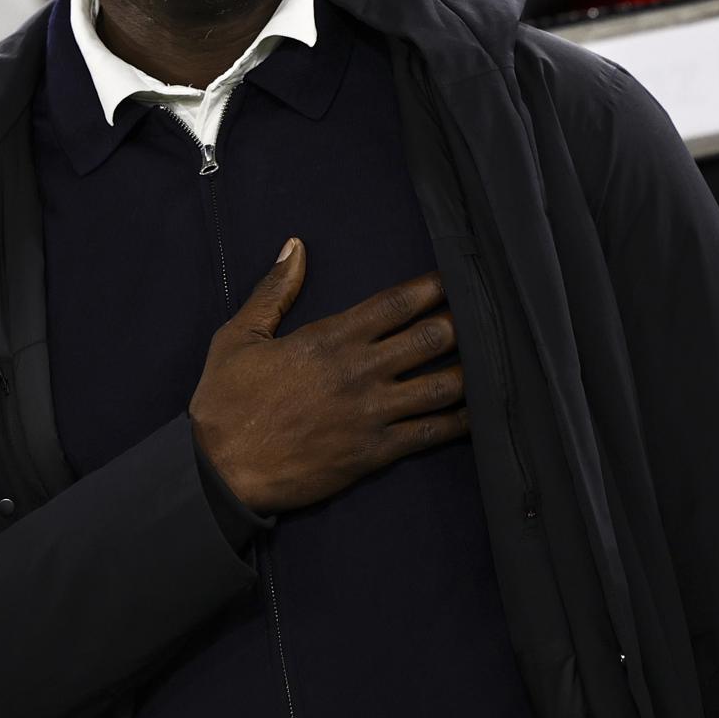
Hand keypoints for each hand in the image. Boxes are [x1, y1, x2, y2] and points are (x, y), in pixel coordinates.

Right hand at [189, 239, 467, 514]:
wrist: (222, 471)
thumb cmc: (226, 401)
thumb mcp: (239, 336)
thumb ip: (274, 290)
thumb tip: (296, 246)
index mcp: (330, 338)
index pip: (396, 305)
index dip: (432, 288)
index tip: (455, 278)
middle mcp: (359, 372)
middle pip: (430, 339)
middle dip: (461, 323)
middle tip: (485, 315)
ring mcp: (372, 414)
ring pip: (441, 386)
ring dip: (472, 371)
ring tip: (495, 359)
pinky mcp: (376, 453)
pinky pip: (431, 434)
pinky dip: (460, 421)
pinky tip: (480, 412)